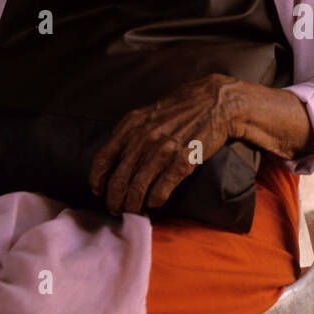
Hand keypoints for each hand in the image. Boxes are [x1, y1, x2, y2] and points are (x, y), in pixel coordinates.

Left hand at [88, 73, 238, 215]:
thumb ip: (129, 133)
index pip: (103, 159)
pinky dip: (155, 200)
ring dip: (132, 205)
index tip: (98, 190)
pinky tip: (154, 203)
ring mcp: (163, 150)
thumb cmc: (180, 109)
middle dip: (114, 199)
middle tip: (115, 207)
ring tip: (132, 210)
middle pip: (118, 179)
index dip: (97, 180)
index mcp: (131, 126)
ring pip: (137, 189)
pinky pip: (161, 190)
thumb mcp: (147, 114)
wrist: (215, 103)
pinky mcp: (183, 161)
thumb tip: (115, 158)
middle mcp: (143, 139)